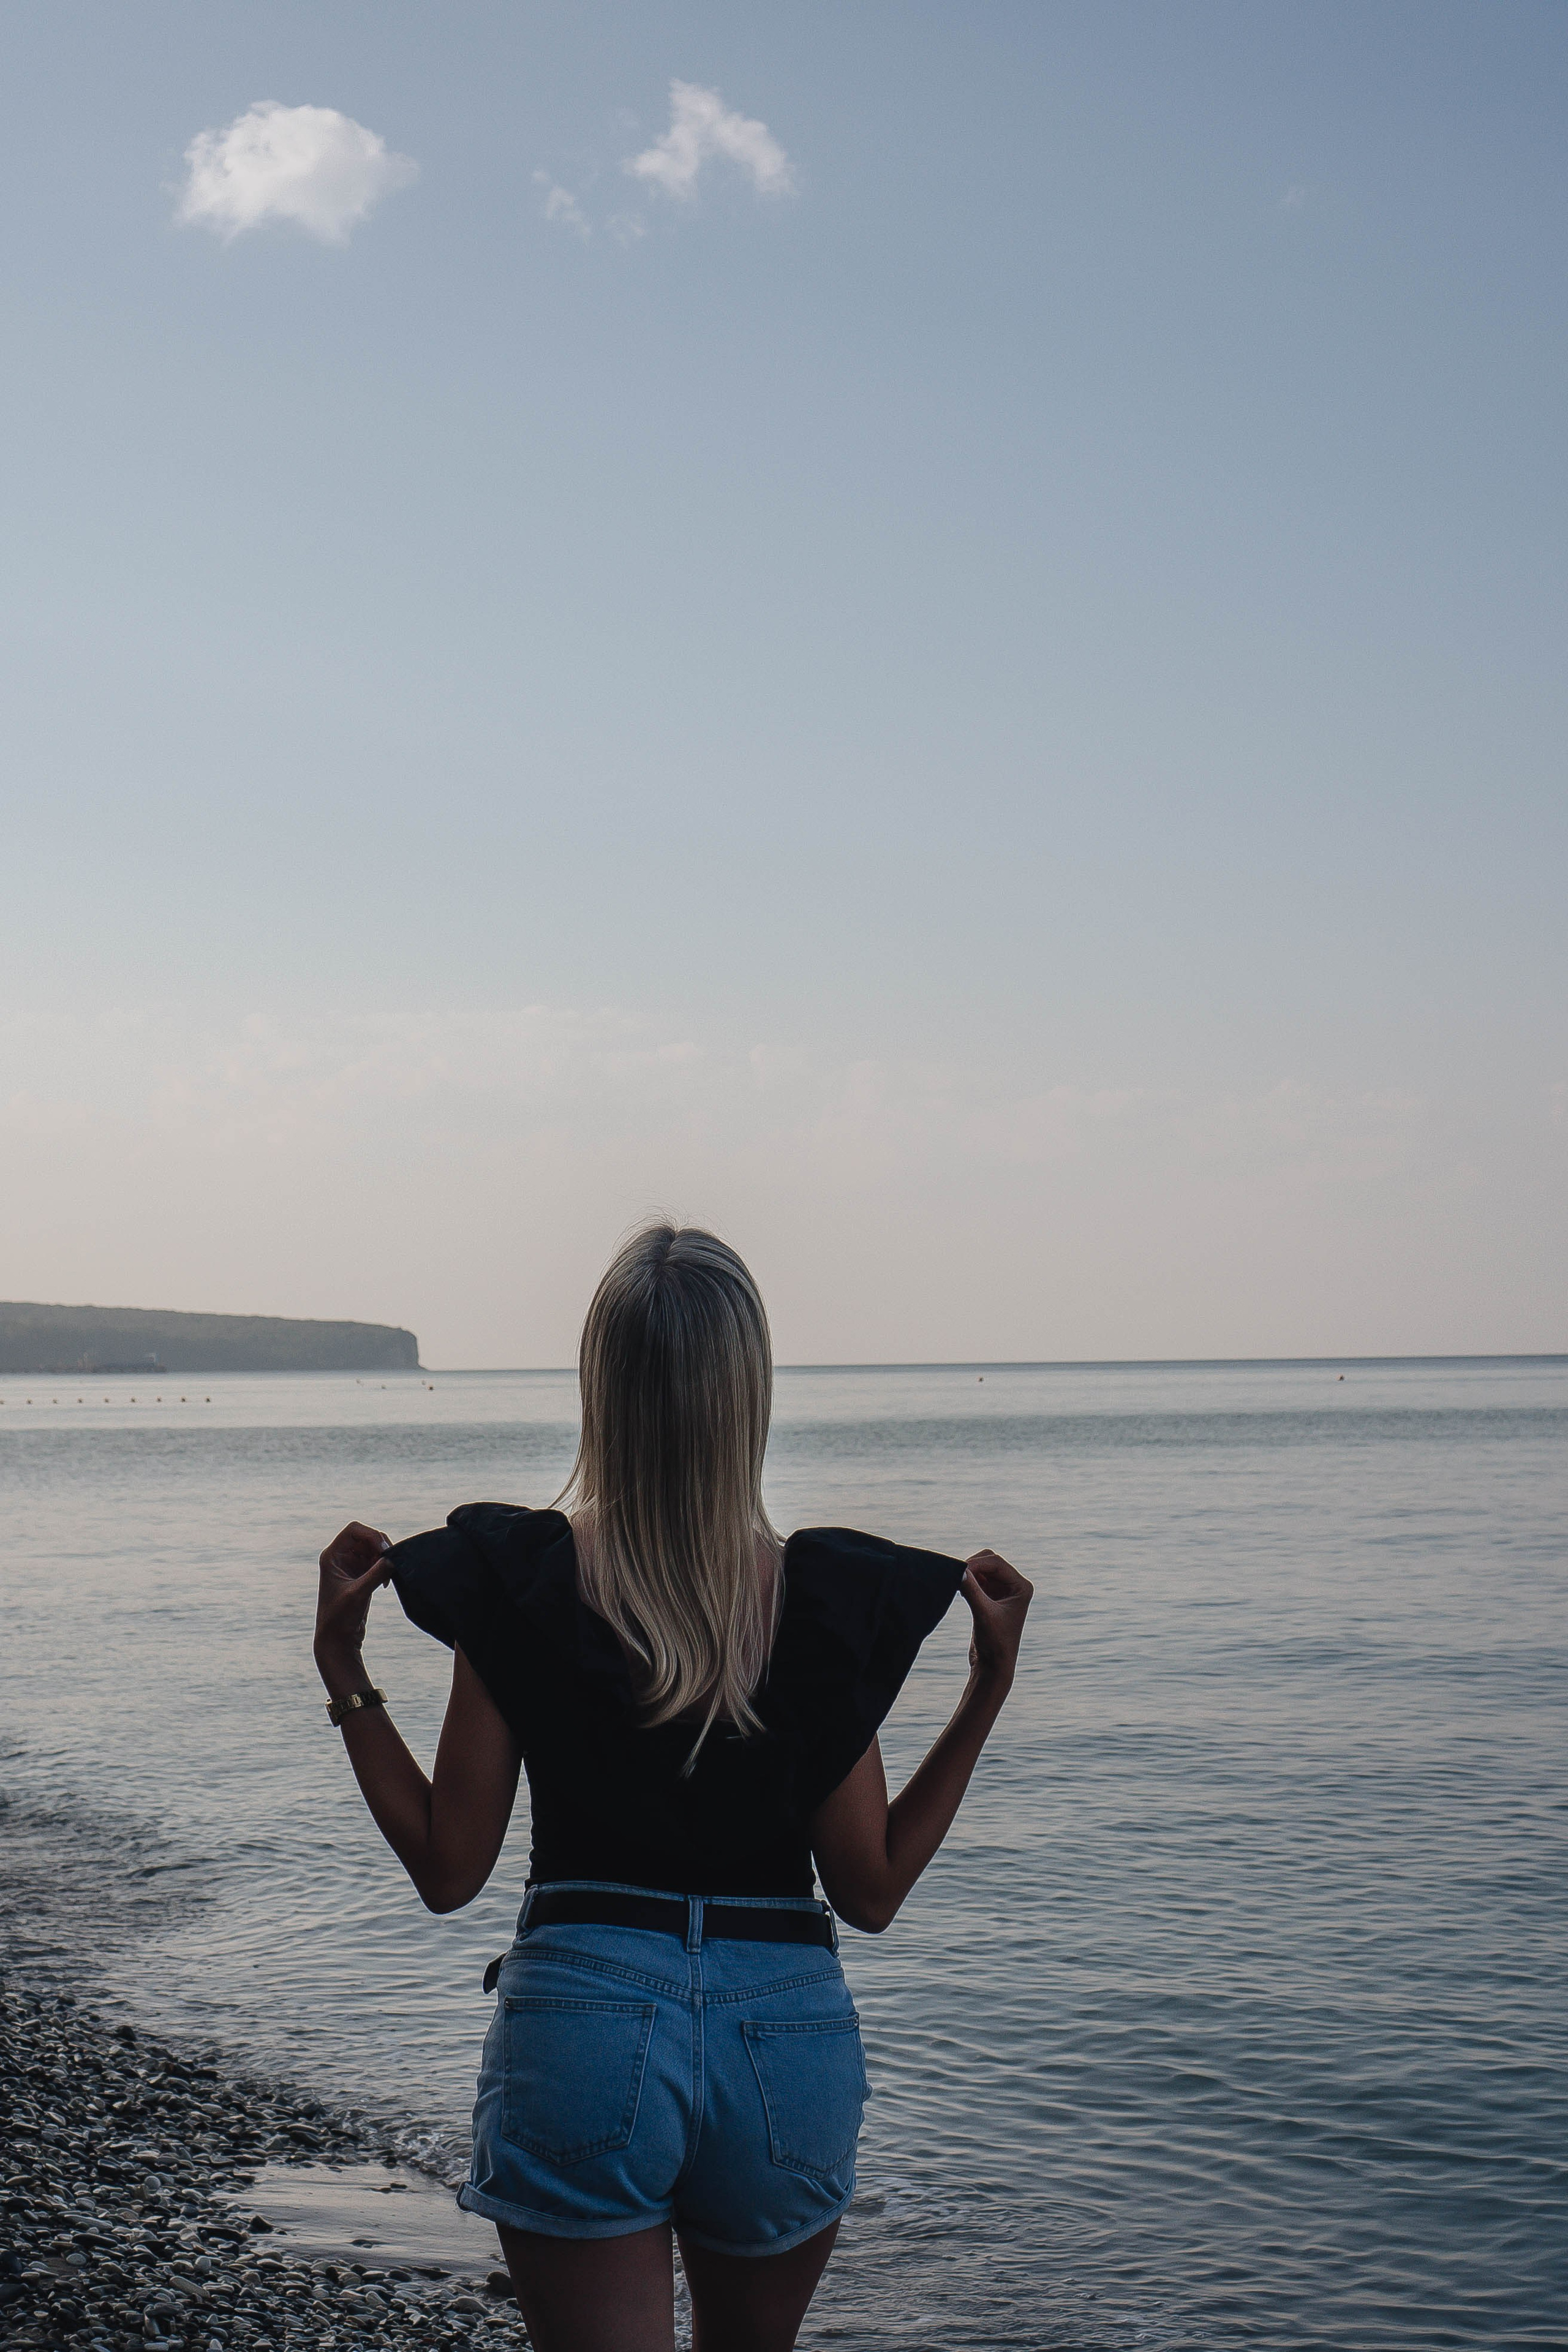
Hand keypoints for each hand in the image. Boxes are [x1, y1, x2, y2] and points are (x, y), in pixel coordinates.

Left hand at [315, 1520, 391, 1690]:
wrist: (337, 1641)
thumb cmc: (340, 1618)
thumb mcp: (359, 1593)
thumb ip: (376, 1573)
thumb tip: (395, 1558)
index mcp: (332, 1557)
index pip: (354, 1530)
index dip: (371, 1535)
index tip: (384, 1550)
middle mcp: (340, 1558)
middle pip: (366, 1537)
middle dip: (380, 1546)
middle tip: (390, 1562)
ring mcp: (351, 1567)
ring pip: (373, 1549)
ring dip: (384, 1558)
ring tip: (387, 1576)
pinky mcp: (361, 1577)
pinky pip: (376, 1562)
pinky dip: (385, 1567)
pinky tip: (386, 1582)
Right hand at [961, 1549, 1032, 1689]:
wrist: (993, 1666)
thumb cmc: (995, 1643)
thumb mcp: (983, 1614)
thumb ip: (972, 1590)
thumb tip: (958, 1569)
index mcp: (1021, 1587)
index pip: (996, 1563)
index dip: (976, 1563)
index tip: (959, 1570)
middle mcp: (1014, 1586)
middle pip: (989, 1561)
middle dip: (973, 1566)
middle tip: (956, 1575)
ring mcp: (1002, 1591)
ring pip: (981, 1570)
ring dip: (969, 1574)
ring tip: (957, 1584)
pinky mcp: (990, 1598)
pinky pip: (976, 1580)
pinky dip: (967, 1581)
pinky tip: (959, 1591)